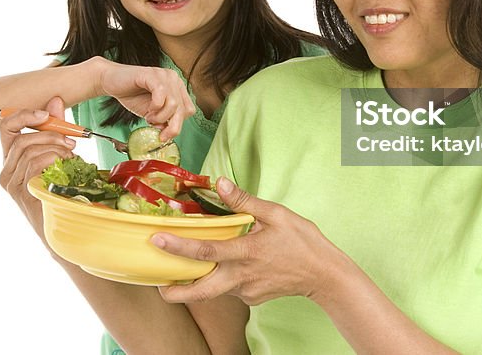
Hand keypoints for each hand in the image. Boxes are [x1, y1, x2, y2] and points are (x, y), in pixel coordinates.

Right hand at [0, 97, 76, 239]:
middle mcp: (6, 171)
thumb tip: (55, 100)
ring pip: (29, 151)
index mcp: (11, 158)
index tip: (46, 113)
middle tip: (71, 142)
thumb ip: (55, 127)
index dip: (24, 115)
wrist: (66, 225)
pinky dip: (55, 160)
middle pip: (21, 139)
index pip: (6, 126)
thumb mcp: (59, 152)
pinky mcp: (21, 193)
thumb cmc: (62, 188)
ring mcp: (11, 184)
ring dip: (56, 150)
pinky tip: (67, 169)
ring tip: (72, 160)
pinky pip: (35, 165)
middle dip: (50, 134)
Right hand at [95, 59, 195, 141]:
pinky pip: (161, 94)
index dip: (178, 125)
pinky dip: (155, 107)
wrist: (111, 81)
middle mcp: (174, 79)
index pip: (188, 110)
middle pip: (183, 109)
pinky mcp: (152, 74)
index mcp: (177, 88)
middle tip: (158, 133)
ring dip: (160, 117)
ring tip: (149, 116)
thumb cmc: (132, 95)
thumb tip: (170, 132)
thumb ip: (164, 120)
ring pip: (174, 104)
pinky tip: (148, 109)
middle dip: (171, 126)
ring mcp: (164, 75)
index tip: (164, 133)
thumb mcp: (152, 113)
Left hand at [153, 178, 345, 305]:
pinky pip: (229, 289)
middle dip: (175, 293)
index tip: (157, 241)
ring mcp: (246, 291)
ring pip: (213, 291)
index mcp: (246, 252)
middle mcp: (242, 276)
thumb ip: (245, 201)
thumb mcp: (276, 214)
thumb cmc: (302, 241)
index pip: (205, 251)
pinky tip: (220, 268)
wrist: (324, 275)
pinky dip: (218, 281)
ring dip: (195, 285)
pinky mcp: (252, 297)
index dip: (178, 247)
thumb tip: (220, 183)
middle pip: (200, 291)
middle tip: (158, 287)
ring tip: (180, 273)